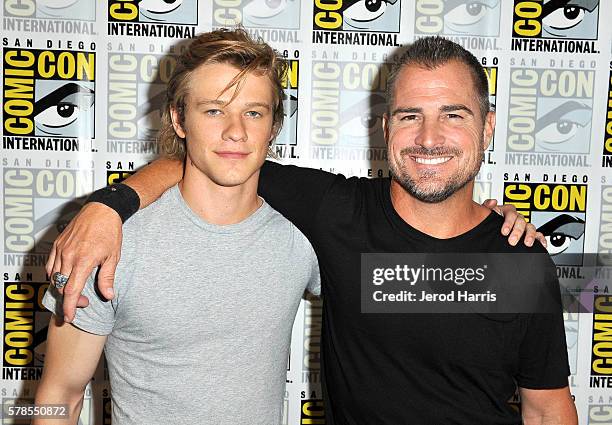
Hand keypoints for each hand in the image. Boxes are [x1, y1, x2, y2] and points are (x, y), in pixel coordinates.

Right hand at [46, 202, 122, 321]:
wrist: (102, 210)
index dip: (69, 306)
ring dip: (62, 287)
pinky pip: (49, 265)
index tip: (69, 317)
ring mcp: (61, 249)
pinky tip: (65, 278)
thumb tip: (108, 296)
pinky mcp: (57, 244)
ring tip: (75, 291)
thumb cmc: (110, 232)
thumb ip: (107, 278)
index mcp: (83, 260)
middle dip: (69, 299)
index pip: (71, 290)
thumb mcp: (113, 257)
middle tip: (83, 303)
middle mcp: (68, 255)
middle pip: (61, 286)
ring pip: (53, 276)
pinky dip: (54, 275)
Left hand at [482, 199, 546, 247]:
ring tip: (527, 243)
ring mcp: (524, 225)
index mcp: (507, 211)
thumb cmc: (489, 219)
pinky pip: (538, 234)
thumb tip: (493, 202)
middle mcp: (517, 217)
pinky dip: (541, 239)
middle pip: (521, 221)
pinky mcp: (529, 233)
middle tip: (512, 241)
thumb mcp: (486, 212)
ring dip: (530, 235)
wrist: (489, 228)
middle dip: (517, 232)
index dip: (508, 222)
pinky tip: (542, 244)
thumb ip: (487, 206)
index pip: (511, 213)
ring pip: (530, 227)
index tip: (504, 232)